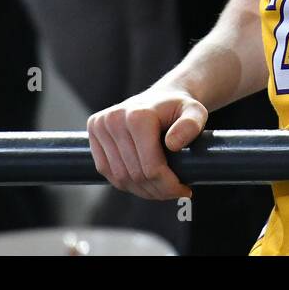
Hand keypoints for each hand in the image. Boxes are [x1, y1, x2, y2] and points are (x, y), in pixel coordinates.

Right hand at [86, 86, 207, 200]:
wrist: (161, 97)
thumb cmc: (179, 108)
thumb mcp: (196, 112)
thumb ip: (191, 125)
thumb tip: (173, 144)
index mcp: (138, 116)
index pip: (150, 167)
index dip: (168, 184)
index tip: (184, 189)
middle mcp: (115, 119)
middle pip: (134, 174)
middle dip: (157, 190)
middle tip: (174, 191)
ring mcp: (100, 125)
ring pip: (120, 177)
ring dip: (141, 190)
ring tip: (161, 188)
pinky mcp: (93, 133)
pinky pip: (107, 171)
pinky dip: (125, 183)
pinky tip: (143, 182)